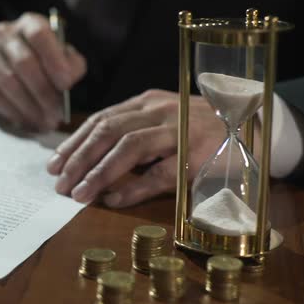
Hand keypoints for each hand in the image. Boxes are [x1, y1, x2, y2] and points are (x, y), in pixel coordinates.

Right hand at [0, 12, 86, 130]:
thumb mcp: (62, 58)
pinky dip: (11, 111)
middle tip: (56, 115)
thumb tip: (66, 84)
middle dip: (43, 93)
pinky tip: (24, 121)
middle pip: (23, 63)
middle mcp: (5, 33)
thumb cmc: (42, 61)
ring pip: (8, 82)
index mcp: (30, 23)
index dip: (54, 60)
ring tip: (44, 123)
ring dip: (29, 107)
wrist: (6, 59)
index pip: (39, 35)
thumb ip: (71, 67)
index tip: (66, 85)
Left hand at [46, 89, 225, 207]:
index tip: (54, 163)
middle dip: (78, 158)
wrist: (249, 124)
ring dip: (99, 172)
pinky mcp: (197, 155)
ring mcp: (179, 132)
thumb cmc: (196, 127)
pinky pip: (159, 173)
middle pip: (108, 131)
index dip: (74, 142)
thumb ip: (130, 131)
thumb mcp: (161, 120)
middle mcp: (159, 112)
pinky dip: (133, 187)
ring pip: (129, 147)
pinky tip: (113, 200)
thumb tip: (87, 159)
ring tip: (79, 193)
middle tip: (59, 183)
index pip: (101, 120)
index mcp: (146, 103)